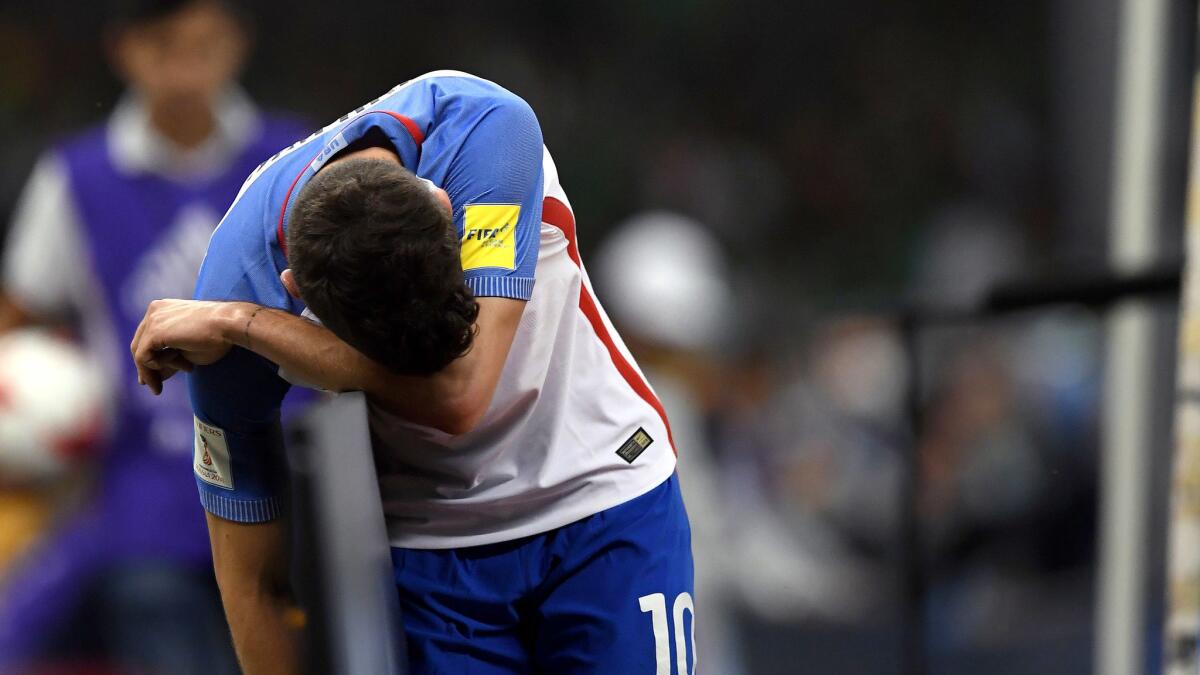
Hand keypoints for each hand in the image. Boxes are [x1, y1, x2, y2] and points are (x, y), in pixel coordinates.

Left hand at [130, 299, 253, 394]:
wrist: (229, 325)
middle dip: (148, 368)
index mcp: (164, 309)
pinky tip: (181, 367)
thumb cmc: (217, 336)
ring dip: (158, 369)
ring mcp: (152, 319)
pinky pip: (143, 358)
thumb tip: (147, 379)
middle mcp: (155, 310)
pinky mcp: (154, 332)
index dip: (152, 359)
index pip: (149, 337)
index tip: (161, 376)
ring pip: (140, 353)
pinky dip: (155, 369)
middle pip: (140, 345)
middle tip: (156, 386)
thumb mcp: (187, 350)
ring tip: (186, 370)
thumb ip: (166, 360)